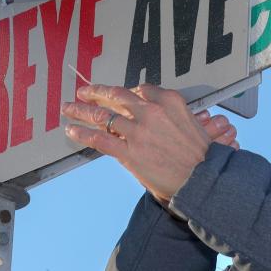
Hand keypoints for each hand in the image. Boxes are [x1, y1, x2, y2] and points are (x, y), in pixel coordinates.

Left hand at [63, 84, 237, 203]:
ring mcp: (138, 131)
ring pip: (102, 116)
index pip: (138, 90)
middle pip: (115, 96)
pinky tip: (71, 130)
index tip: (113, 95)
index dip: (122, 93)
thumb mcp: (192, 122)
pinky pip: (99, 139)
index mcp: (168, 101)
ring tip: (68, 109)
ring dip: (81, 111)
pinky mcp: (128, 152)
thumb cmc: (202, 155)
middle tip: (83, 92)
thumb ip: (170, 113)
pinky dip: (82, 133)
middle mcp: (151, 111)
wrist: (202, 180)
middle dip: (96, 93)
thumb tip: (150, 112)